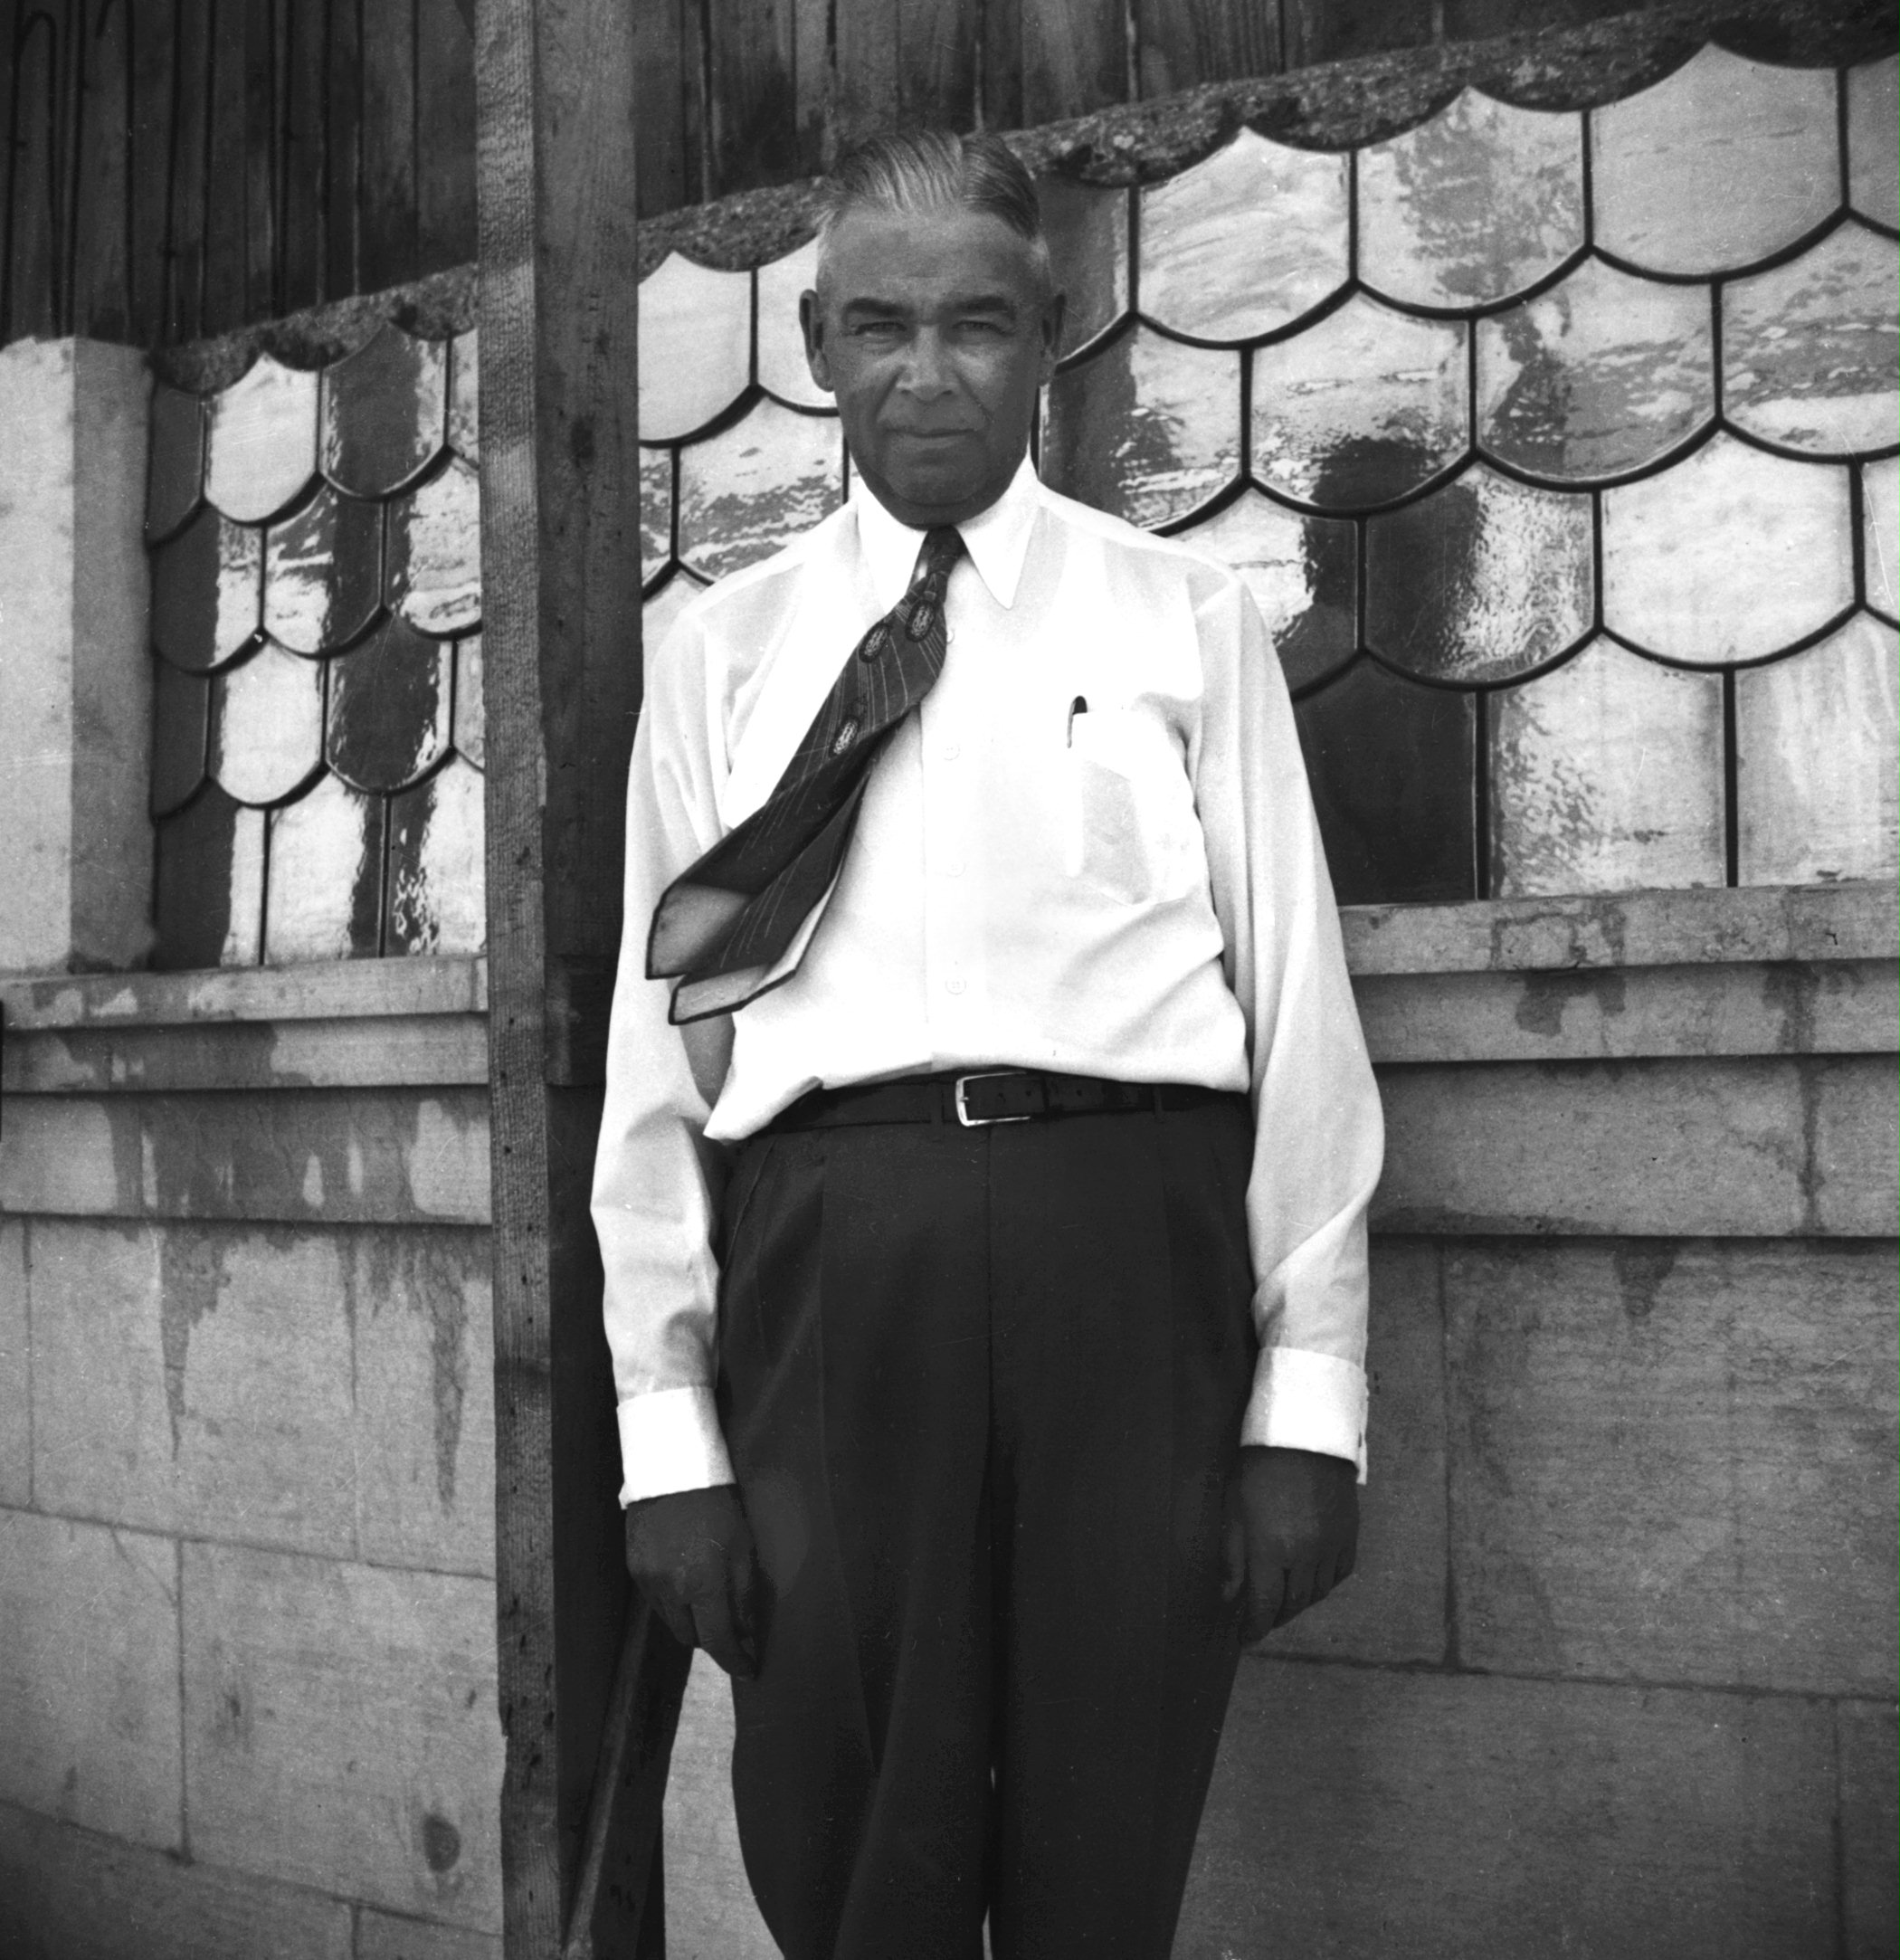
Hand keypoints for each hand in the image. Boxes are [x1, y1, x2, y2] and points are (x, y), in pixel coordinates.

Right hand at [624, 1484, 760, 1677]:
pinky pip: (657, 1602)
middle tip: (731, 1629)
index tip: (750, 1670)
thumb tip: (748, 1634)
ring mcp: (649, 1581)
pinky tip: (685, 1582)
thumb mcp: (744, 1546)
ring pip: (672, 1622)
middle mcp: (672, 1590)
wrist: (671, 1468)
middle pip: (692, 1638)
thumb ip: (745, 1594)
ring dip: (692, 1621)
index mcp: (703, 1584)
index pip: (719, 1641)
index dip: (736, 1661)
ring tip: (708, 1603)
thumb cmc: (718, 1503)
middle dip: (713, 1639)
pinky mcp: (634, 1570)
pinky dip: (673, 1602)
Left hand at [1221, 1445, 1358, 1644]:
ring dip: (1298, 1603)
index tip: (1245, 1639)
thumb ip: (1232, 1556)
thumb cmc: (1259, 1468)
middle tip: (1262, 1620)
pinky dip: (1325, 1584)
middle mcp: (1305, 1554)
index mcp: (1271, 1549)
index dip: (1254, 1627)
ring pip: (1317, 1592)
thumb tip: (1228, 1597)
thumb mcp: (1234, 1508)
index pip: (1264, 1605)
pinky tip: (1312, 1582)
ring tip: (1283, 1602)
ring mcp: (1331, 1546)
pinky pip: (1339, 1573)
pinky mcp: (1349, 1534)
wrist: (1305, 1435)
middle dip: (1275, 1617)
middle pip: (1293, 1603)